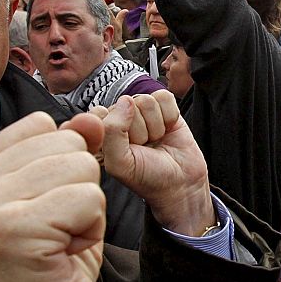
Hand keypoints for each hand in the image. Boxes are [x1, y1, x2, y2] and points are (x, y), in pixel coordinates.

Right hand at [0, 113, 106, 281]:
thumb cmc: (50, 271)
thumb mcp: (59, 198)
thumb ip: (69, 152)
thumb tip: (93, 116)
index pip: (43, 125)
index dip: (63, 169)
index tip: (43, 214)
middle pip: (66, 143)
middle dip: (79, 190)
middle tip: (53, 236)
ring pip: (81, 167)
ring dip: (86, 211)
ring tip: (58, 246)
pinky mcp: (15, 232)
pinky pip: (90, 198)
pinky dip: (91, 230)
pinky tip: (65, 258)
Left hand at [92, 90, 213, 234]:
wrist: (180, 184)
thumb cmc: (147, 177)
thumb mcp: (120, 163)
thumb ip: (112, 132)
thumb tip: (126, 101)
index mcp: (104, 131)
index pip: (101, 112)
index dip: (115, 130)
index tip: (124, 150)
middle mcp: (122, 118)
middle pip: (127, 105)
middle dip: (139, 130)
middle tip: (144, 148)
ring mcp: (144, 112)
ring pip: (147, 101)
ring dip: (155, 125)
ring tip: (155, 141)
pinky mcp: (165, 108)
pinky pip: (164, 97)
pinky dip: (169, 116)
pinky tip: (167, 131)